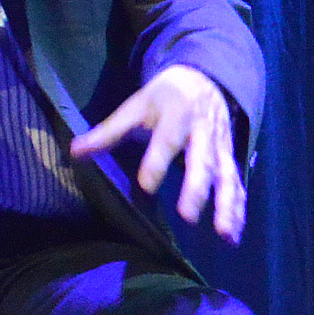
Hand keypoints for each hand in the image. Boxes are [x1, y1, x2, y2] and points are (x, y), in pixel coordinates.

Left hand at [70, 63, 248, 244]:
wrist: (205, 78)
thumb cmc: (165, 96)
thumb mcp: (136, 106)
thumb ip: (109, 132)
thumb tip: (75, 152)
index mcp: (177, 116)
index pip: (167, 141)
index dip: (157, 163)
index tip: (147, 187)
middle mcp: (204, 132)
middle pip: (203, 161)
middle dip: (197, 189)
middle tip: (188, 215)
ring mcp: (221, 147)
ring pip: (226, 176)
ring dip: (227, 206)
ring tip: (224, 234)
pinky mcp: (230, 158)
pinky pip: (236, 185)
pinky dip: (238, 210)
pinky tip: (233, 236)